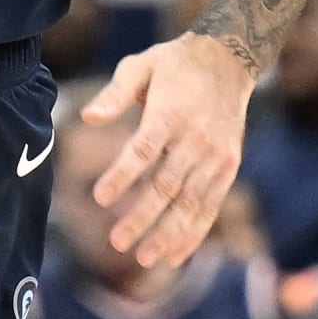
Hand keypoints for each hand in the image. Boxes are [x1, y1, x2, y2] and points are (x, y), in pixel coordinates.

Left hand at [83, 34, 255, 266]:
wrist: (230, 59)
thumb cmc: (175, 65)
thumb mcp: (140, 65)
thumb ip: (115, 93)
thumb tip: (88, 117)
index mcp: (171, 112)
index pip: (143, 150)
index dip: (122, 175)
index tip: (99, 199)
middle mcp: (196, 138)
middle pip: (167, 184)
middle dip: (142, 217)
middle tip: (116, 242)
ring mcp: (216, 156)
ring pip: (190, 202)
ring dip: (167, 234)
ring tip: (143, 259)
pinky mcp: (228, 167)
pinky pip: (210, 205)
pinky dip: (194, 233)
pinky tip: (174, 256)